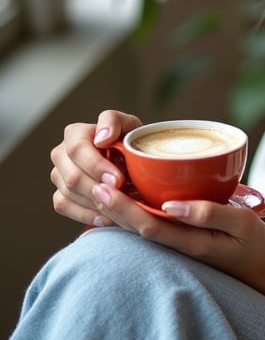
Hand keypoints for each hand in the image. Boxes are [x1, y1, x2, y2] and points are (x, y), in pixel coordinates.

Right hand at [50, 109, 143, 227]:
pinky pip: (65, 208)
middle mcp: (61, 154)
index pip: (77, 150)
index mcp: (75, 133)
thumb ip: (114, 122)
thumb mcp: (129, 125)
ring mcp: (58, 176)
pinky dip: (86, 214)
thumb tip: (101, 138)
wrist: (130, 161)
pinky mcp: (60, 194)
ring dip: (94, 202)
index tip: (117, 179)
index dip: (96, 166)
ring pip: (69, 193)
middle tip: (120, 196)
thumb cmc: (129, 140)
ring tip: (118, 208)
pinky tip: (107, 217)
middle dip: (97, 187)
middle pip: (72, 176)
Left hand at [91, 183, 264, 288]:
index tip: (106, 188)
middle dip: (113, 208)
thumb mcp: (243, 224)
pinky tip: (122, 203)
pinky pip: (150, 228)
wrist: (257, 272)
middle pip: (136, 229)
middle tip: (93, 184)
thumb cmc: (252, 244)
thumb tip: (172, 204)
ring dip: (118, 212)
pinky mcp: (179, 243)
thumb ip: (211, 213)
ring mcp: (176, 247)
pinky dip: (133, 215)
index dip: (124, 208)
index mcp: (190, 242)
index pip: (148, 225)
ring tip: (99, 190)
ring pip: (139, 230)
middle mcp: (177, 248)